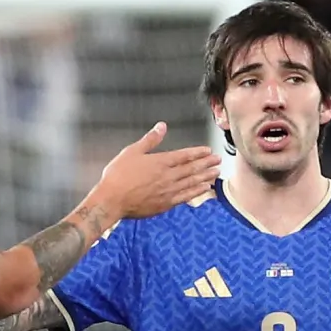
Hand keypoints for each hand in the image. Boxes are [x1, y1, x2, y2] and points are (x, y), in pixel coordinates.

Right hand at [93, 123, 221, 220]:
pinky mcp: (165, 204)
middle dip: (206, 164)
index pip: (184, 156)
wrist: (112, 200)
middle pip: (192, 169)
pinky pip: (186, 197)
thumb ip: (150, 140)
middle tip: (218, 161)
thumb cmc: (118, 176)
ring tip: (216, 173)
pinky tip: (204, 189)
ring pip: (192, 182)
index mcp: (160, 162)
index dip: (198, 153)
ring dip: (205, 177)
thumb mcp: (132, 151)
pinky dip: (196, 192)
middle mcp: (168, 176)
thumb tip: (162, 126)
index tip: (208, 151)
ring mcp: (168, 191)